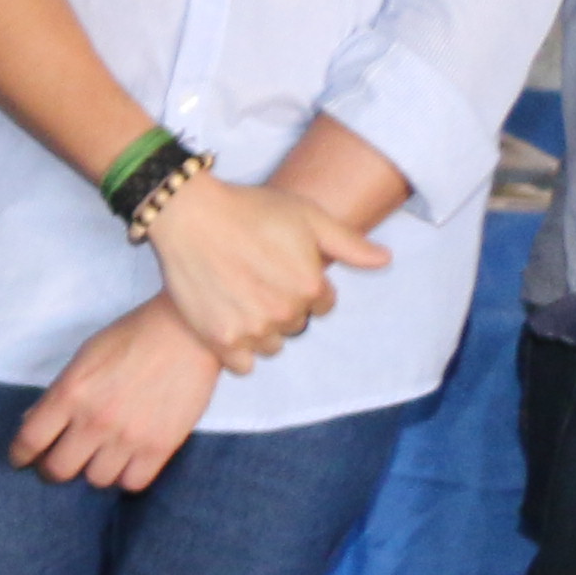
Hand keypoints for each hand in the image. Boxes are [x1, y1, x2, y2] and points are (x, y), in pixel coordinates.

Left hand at [10, 301, 220, 491]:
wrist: (187, 332)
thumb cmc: (131, 338)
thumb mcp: (83, 359)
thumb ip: (58, 394)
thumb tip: (32, 422)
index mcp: (69, 394)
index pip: (30, 441)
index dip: (20, 456)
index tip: (21, 460)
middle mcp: (94, 420)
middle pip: (59, 470)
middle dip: (53, 469)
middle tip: (61, 462)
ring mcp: (128, 436)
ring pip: (97, 480)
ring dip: (94, 469)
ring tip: (100, 456)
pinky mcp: (160, 446)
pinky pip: (133, 483)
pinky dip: (126, 476)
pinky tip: (127, 461)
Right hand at [148, 171, 384, 370]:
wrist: (190, 216)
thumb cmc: (249, 210)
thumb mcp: (307, 216)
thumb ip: (349, 243)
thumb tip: (385, 260)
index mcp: (310, 286)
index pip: (323, 306)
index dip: (304, 286)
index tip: (281, 269)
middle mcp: (285, 312)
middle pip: (296, 325)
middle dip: (283, 307)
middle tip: (258, 280)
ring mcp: (251, 328)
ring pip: (271, 346)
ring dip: (263, 330)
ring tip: (241, 300)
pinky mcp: (219, 338)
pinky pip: (243, 365)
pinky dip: (239, 351)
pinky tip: (230, 323)